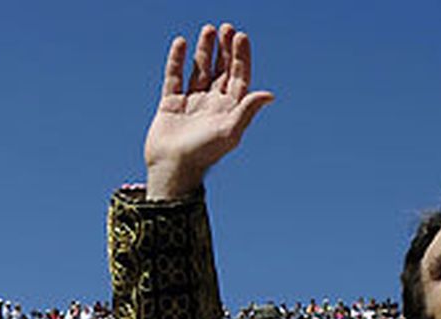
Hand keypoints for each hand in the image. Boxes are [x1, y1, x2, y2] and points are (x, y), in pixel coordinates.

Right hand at [144, 23, 274, 198]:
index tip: (240, 36)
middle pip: (221, 71)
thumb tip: (269, 95)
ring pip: (200, 70)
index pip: (239, 78)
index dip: (240, 57)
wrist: (173, 168)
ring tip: (208, 29)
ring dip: (204, 51)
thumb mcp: (230, 131)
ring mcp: (192, 103)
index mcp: (229, 110)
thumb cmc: (204, 153)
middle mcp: (212, 104)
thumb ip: (247, 111)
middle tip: (226, 27)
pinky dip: (177, 60)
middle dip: (224, 50)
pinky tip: (181, 43)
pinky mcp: (171, 104)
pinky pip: (175, 77)